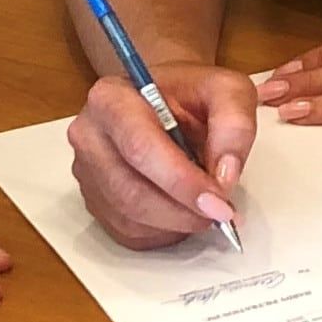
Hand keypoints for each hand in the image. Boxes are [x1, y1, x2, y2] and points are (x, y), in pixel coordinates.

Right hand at [69, 62, 260, 250]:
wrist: (164, 101)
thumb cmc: (189, 94)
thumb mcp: (226, 89)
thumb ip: (234, 124)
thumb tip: (225, 175)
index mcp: (112, 99)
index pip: (141, 149)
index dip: (181, 182)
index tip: (218, 201)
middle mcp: (89, 135)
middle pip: (131, 192)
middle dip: (183, 211)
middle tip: (221, 212)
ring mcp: (86, 172)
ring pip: (130, 218)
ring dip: (177, 223)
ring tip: (205, 206)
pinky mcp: (93, 200)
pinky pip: (128, 232)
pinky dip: (164, 232)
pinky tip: (182, 210)